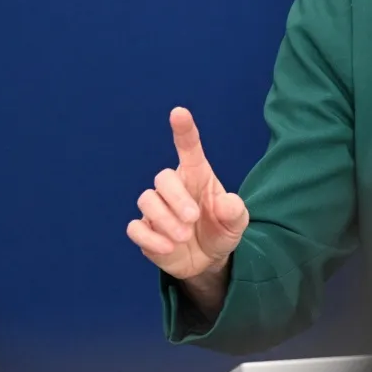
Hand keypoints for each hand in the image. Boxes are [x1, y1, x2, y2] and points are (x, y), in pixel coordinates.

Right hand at [127, 108, 249, 284]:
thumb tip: (227, 204)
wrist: (208, 259)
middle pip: (162, 178)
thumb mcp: (237, 222)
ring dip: (165, 220)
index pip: (189, 149)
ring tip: (183, 237)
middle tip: (193, 219)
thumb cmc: (221, 229)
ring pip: (147, 201)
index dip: (184, 131)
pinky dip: (150, 238)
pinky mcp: (145, 230)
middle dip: (176, 198)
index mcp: (198, 177)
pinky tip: (167, 248)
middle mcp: (174, 189)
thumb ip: (235, 211)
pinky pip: (135, 227)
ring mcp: (156, 209)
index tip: (179, 113)